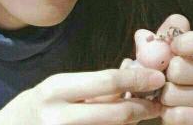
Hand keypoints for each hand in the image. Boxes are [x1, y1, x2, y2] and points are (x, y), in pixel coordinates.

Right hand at [0, 67, 164, 123]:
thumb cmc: (35, 106)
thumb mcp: (57, 88)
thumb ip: (90, 85)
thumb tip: (128, 73)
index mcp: (57, 89)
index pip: (105, 81)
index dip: (136, 80)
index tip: (157, 77)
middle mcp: (61, 116)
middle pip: (115, 112)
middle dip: (142, 108)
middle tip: (158, 102)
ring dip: (132, 121)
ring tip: (141, 112)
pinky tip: (120, 124)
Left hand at [157, 15, 192, 124]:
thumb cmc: (183, 67)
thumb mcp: (174, 46)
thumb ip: (160, 37)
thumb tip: (144, 37)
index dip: (188, 41)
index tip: (173, 46)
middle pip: (179, 68)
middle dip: (163, 72)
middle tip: (166, 75)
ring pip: (172, 94)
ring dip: (162, 94)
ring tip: (168, 92)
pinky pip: (176, 116)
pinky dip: (167, 112)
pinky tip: (173, 108)